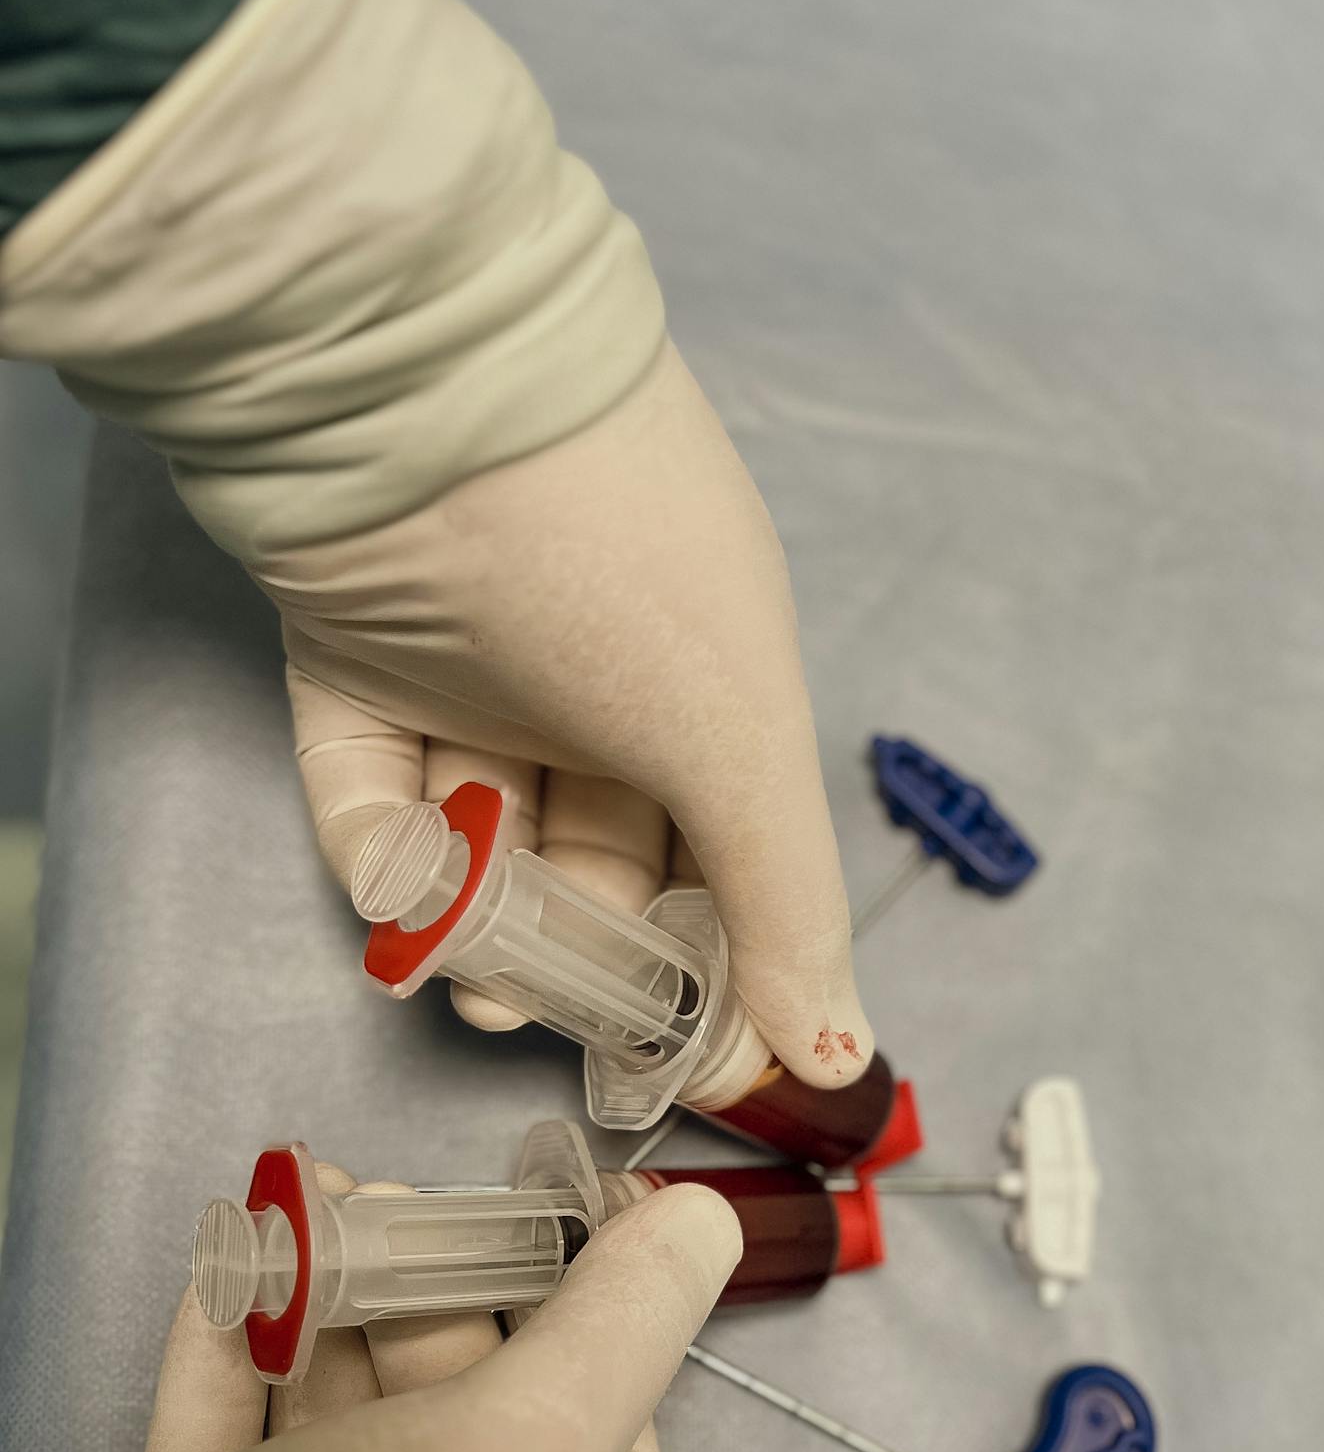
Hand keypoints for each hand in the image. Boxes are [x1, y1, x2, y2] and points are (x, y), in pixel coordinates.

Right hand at [70, 1167, 741, 1451]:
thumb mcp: (536, 1447)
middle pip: (468, 1441)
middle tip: (389, 1207)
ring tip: (313, 1203)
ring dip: (327, 1314)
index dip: (580, 1330)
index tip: (540, 1224)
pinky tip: (237, 1274)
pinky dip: (237, 1365)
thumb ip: (624, 1326)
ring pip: (342, 1445)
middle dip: (426, 1304)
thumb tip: (709, 1223)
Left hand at [270, 341, 871, 1083]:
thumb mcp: (733, 731)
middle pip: (592, 850)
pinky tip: (404, 904)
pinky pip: (372, 780)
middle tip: (545, 1017)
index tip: (686, 1054)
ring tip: (475, 982)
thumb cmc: (615, 556)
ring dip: (480, 919)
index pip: (716, 842)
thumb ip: (788, 901)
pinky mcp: (354, 655)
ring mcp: (470, 663)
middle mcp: (597, 673)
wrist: (411, 391)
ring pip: (480, 827)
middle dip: (576, 948)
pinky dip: (387, 854)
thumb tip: (840, 1060)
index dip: (708, 950)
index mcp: (708, 678)